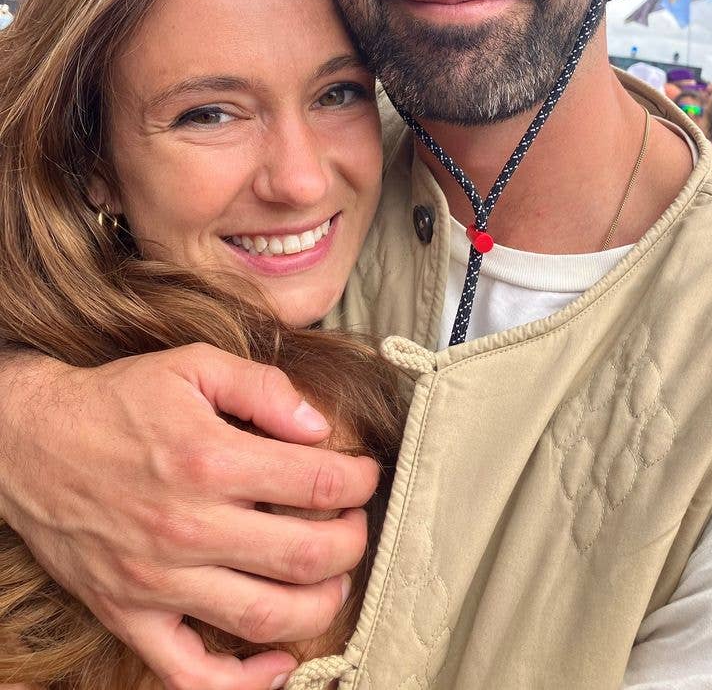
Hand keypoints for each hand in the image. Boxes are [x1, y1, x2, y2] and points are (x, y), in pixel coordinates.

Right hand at [0, 345, 379, 689]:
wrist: (31, 440)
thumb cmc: (118, 399)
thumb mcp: (193, 366)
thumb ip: (263, 388)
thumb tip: (319, 425)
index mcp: (210, 459)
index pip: (318, 482)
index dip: (358, 479)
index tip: (364, 475)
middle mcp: (188, 526)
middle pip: (306, 555)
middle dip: (351, 542)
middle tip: (354, 525)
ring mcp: (157, 580)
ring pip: (264, 617)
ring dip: (320, 605)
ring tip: (334, 581)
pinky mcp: (128, 613)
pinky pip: (190, 674)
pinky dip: (244, 681)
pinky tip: (277, 659)